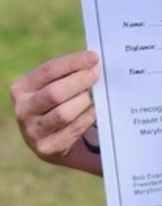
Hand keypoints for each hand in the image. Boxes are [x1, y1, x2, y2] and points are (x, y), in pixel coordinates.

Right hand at [10, 50, 100, 165]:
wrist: (51, 139)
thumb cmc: (56, 103)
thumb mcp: (54, 85)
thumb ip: (68, 73)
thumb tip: (92, 61)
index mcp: (21, 88)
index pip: (48, 70)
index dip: (73, 62)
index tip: (93, 57)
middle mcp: (23, 110)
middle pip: (54, 93)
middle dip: (79, 81)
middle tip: (96, 75)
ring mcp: (32, 131)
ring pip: (64, 113)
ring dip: (83, 101)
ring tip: (91, 95)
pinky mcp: (47, 147)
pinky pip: (74, 129)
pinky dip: (87, 117)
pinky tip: (93, 110)